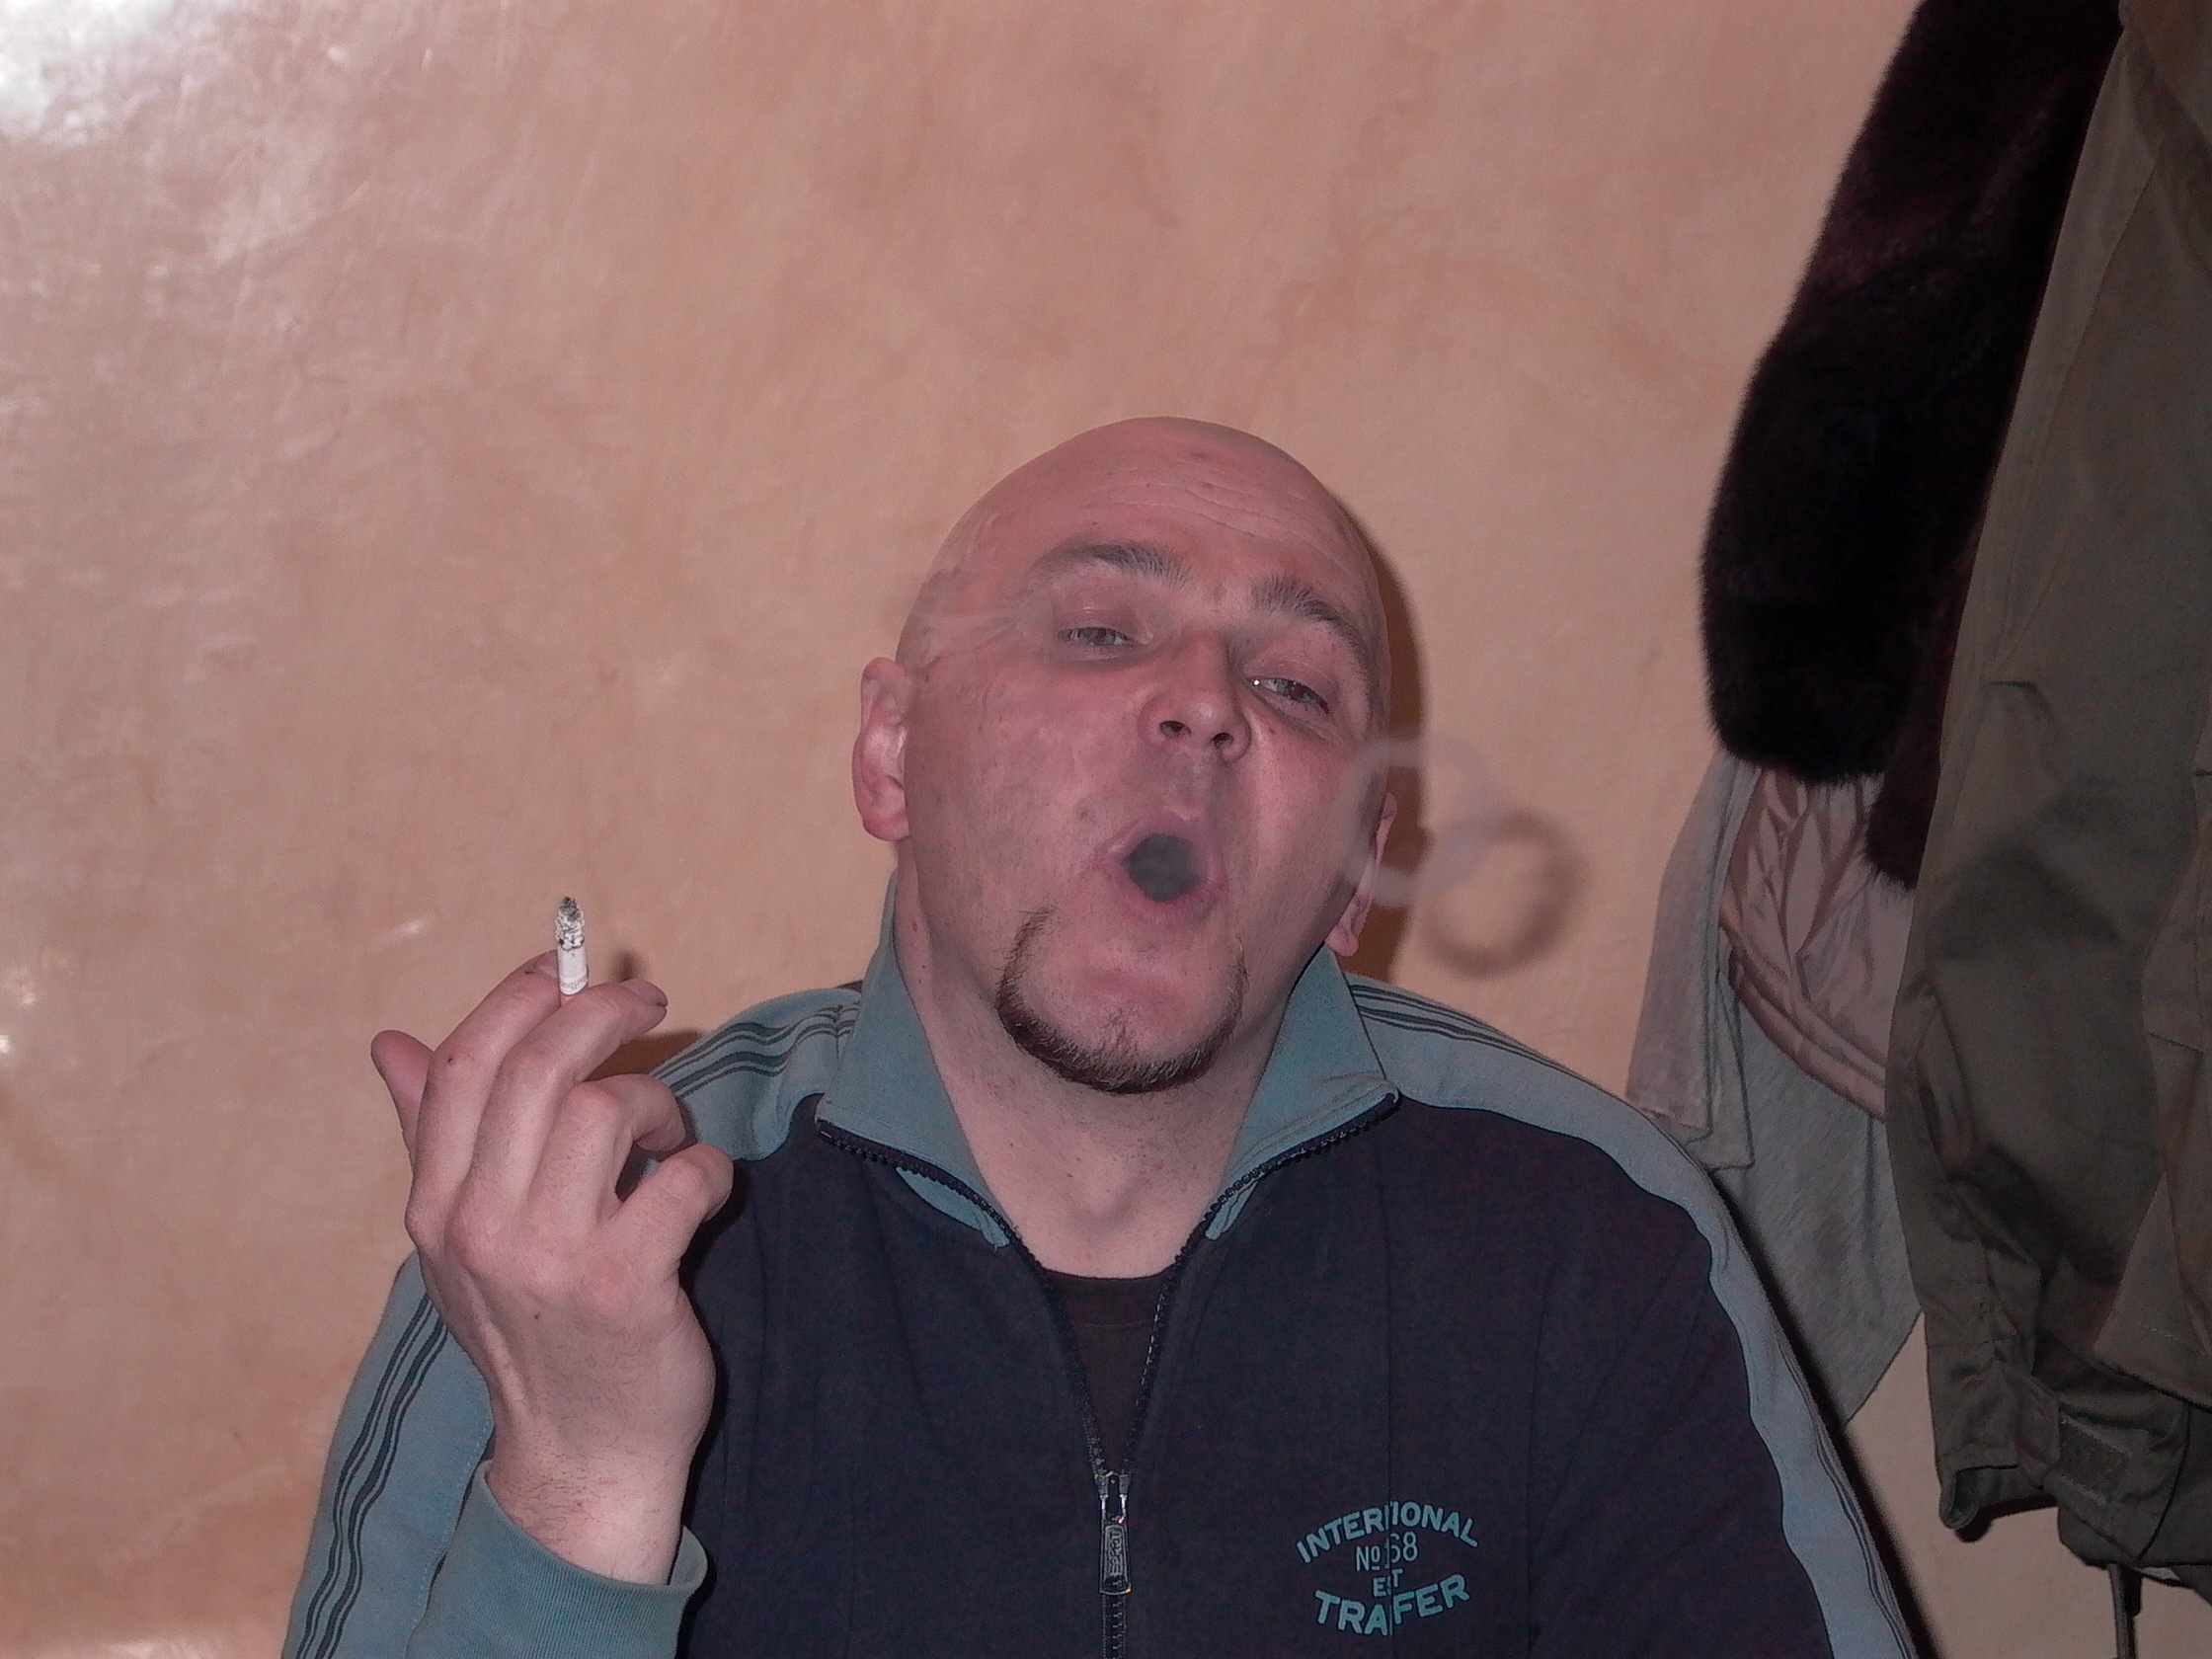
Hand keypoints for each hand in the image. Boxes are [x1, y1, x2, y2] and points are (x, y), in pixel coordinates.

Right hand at [371, 954, 733, 1582]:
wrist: (579, 1457)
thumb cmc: (530, 1332)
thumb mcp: (460, 1241)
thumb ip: (434, 1136)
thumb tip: (391, 1044)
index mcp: (436, 1205)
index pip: (467, 1064)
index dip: (520, 997)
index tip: (564, 971)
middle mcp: (480, 1227)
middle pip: (537, 1069)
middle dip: (598, 1015)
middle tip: (645, 1005)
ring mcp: (550, 1259)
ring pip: (606, 1111)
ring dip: (657, 1106)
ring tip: (669, 1140)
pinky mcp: (624, 1286)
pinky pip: (679, 1180)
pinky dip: (706, 1171)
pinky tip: (701, 1193)